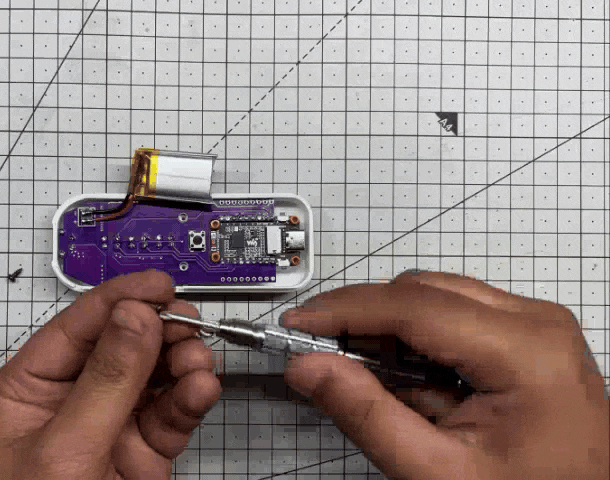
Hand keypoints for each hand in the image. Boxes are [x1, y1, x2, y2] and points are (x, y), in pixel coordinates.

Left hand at [0, 270, 221, 478]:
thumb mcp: (62, 449)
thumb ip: (105, 381)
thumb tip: (134, 318)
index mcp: (31, 387)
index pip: (80, 324)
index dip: (122, 298)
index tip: (160, 286)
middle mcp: (72, 400)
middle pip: (125, 343)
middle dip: (160, 332)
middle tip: (187, 328)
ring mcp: (111, 425)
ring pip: (155, 375)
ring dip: (181, 363)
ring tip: (196, 365)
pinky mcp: (144, 452)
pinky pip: (173, 413)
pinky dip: (191, 398)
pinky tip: (200, 390)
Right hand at [281, 271, 608, 478]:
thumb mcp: (438, 472)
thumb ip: (366, 414)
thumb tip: (310, 369)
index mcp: (525, 351)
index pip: (412, 305)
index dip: (344, 310)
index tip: (298, 325)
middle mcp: (536, 323)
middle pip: (421, 292)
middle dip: (365, 321)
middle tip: (321, 357)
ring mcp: (535, 327)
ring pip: (435, 299)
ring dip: (391, 333)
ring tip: (373, 384)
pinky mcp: (528, 338)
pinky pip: (456, 317)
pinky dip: (419, 344)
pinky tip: (412, 386)